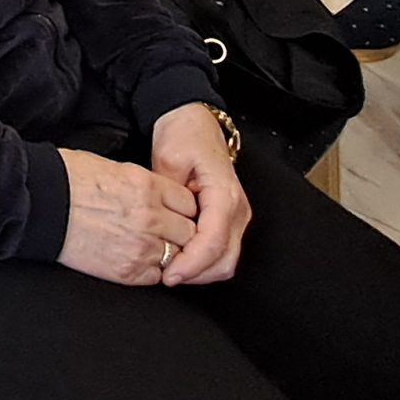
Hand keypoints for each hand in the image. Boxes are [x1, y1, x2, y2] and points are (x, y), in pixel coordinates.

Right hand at [56, 148, 198, 286]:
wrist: (40, 204)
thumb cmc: (69, 179)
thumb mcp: (117, 168)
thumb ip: (147, 185)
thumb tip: (162, 196)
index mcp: (149, 187)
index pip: (190, 204)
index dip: (184, 209)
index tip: (176, 212)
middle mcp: (150, 217)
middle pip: (190, 232)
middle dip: (182, 232)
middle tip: (168, 231)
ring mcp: (141, 247)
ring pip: (178, 256)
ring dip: (169, 253)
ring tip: (151, 246)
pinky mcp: (127, 271)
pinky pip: (157, 276)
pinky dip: (152, 270)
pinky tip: (138, 259)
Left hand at [150, 104, 250, 286]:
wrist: (194, 122)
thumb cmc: (183, 135)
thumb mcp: (168, 158)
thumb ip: (167, 195)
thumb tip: (163, 225)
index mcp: (224, 193)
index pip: (214, 242)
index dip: (191, 264)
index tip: (169, 275)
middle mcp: (237, 208)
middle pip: (225, 259)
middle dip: (196, 274)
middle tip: (166, 276)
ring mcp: (236, 216)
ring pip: (226, 261)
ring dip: (200, 272)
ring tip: (170, 270)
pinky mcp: (229, 221)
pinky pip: (222, 252)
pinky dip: (204, 263)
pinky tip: (180, 259)